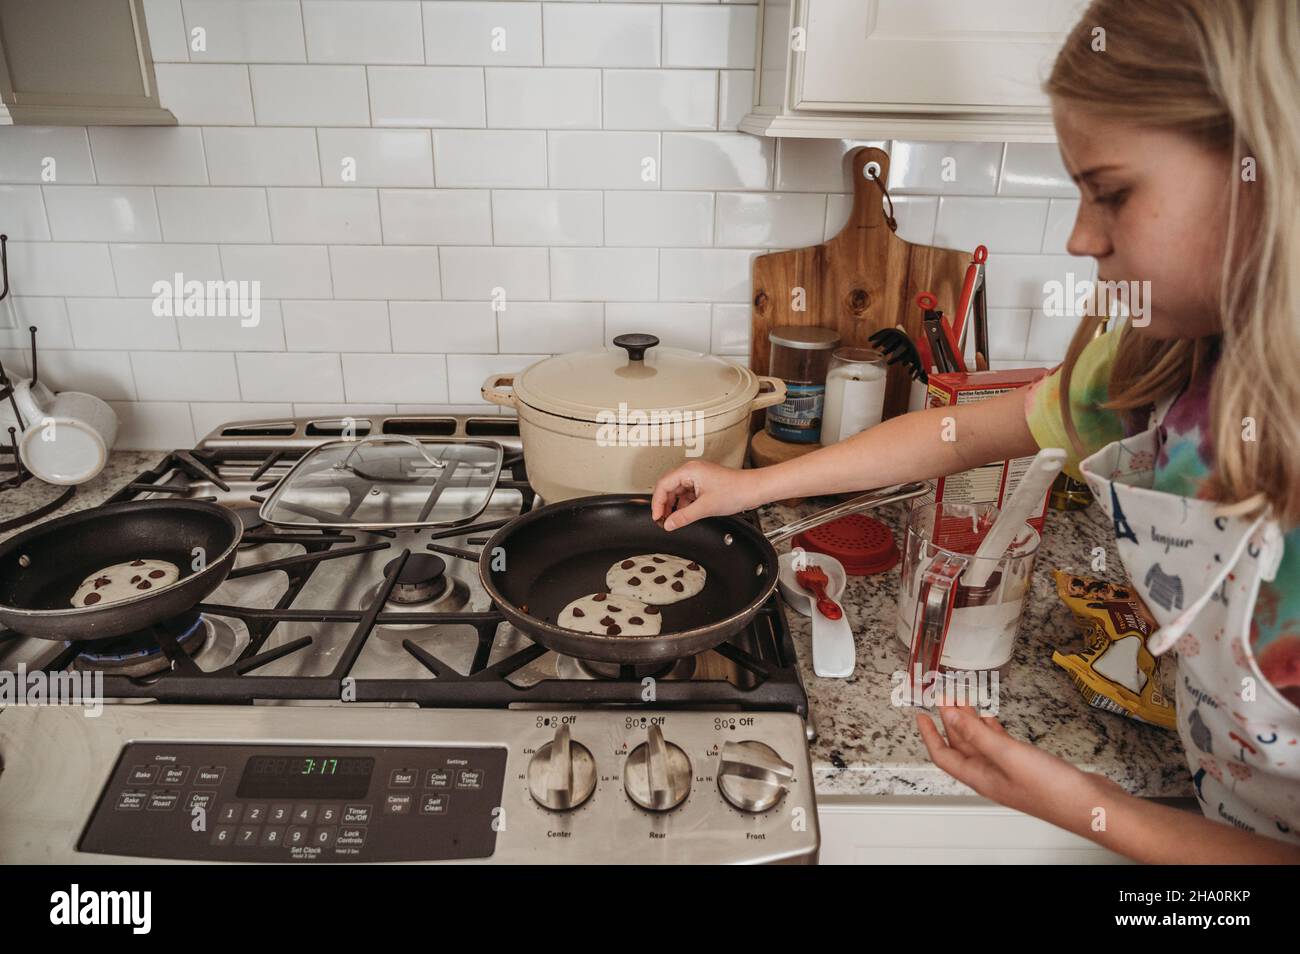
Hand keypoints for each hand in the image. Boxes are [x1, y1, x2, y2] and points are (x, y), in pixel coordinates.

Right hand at [650, 460, 757, 530]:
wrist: (754, 489)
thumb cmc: (736, 490)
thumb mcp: (705, 507)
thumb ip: (683, 517)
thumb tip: (669, 524)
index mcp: (689, 471)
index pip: (663, 485)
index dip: (657, 502)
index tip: (656, 516)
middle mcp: (691, 471)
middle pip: (668, 487)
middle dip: (664, 505)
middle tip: (662, 520)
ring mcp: (698, 477)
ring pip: (678, 492)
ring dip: (674, 506)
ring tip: (673, 520)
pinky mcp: (704, 483)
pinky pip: (687, 494)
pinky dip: (684, 505)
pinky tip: (685, 515)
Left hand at [917, 706, 1122, 834]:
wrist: (1093, 806)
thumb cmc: (1053, 790)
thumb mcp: (1007, 755)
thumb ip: (976, 735)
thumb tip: (948, 716)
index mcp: (981, 777)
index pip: (943, 755)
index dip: (929, 734)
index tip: (920, 714)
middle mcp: (992, 776)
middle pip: (961, 747)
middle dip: (950, 722)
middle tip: (945, 697)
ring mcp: (1010, 772)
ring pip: (981, 744)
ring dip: (970, 723)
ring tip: (964, 701)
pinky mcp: (1027, 767)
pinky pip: (1000, 745)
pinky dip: (992, 730)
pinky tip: (992, 719)